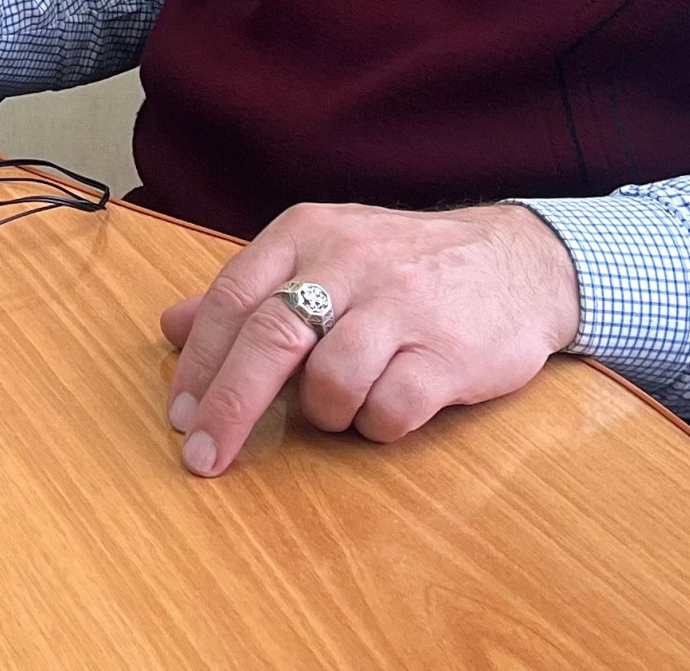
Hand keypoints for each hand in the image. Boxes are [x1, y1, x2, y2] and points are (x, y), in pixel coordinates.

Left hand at [155, 202, 581, 473]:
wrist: (520, 260)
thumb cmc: (401, 266)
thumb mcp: (320, 256)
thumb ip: (248, 293)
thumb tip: (169, 328)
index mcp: (306, 234)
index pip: (233, 299)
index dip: (199, 363)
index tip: (180, 416)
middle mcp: (349, 261)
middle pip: (271, 338)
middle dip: (230, 406)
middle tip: (205, 455)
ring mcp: (403, 305)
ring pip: (331, 379)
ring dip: (324, 412)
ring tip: (341, 405)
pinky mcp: (451, 352)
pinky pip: (392, 408)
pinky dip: (376, 425)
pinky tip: (386, 410)